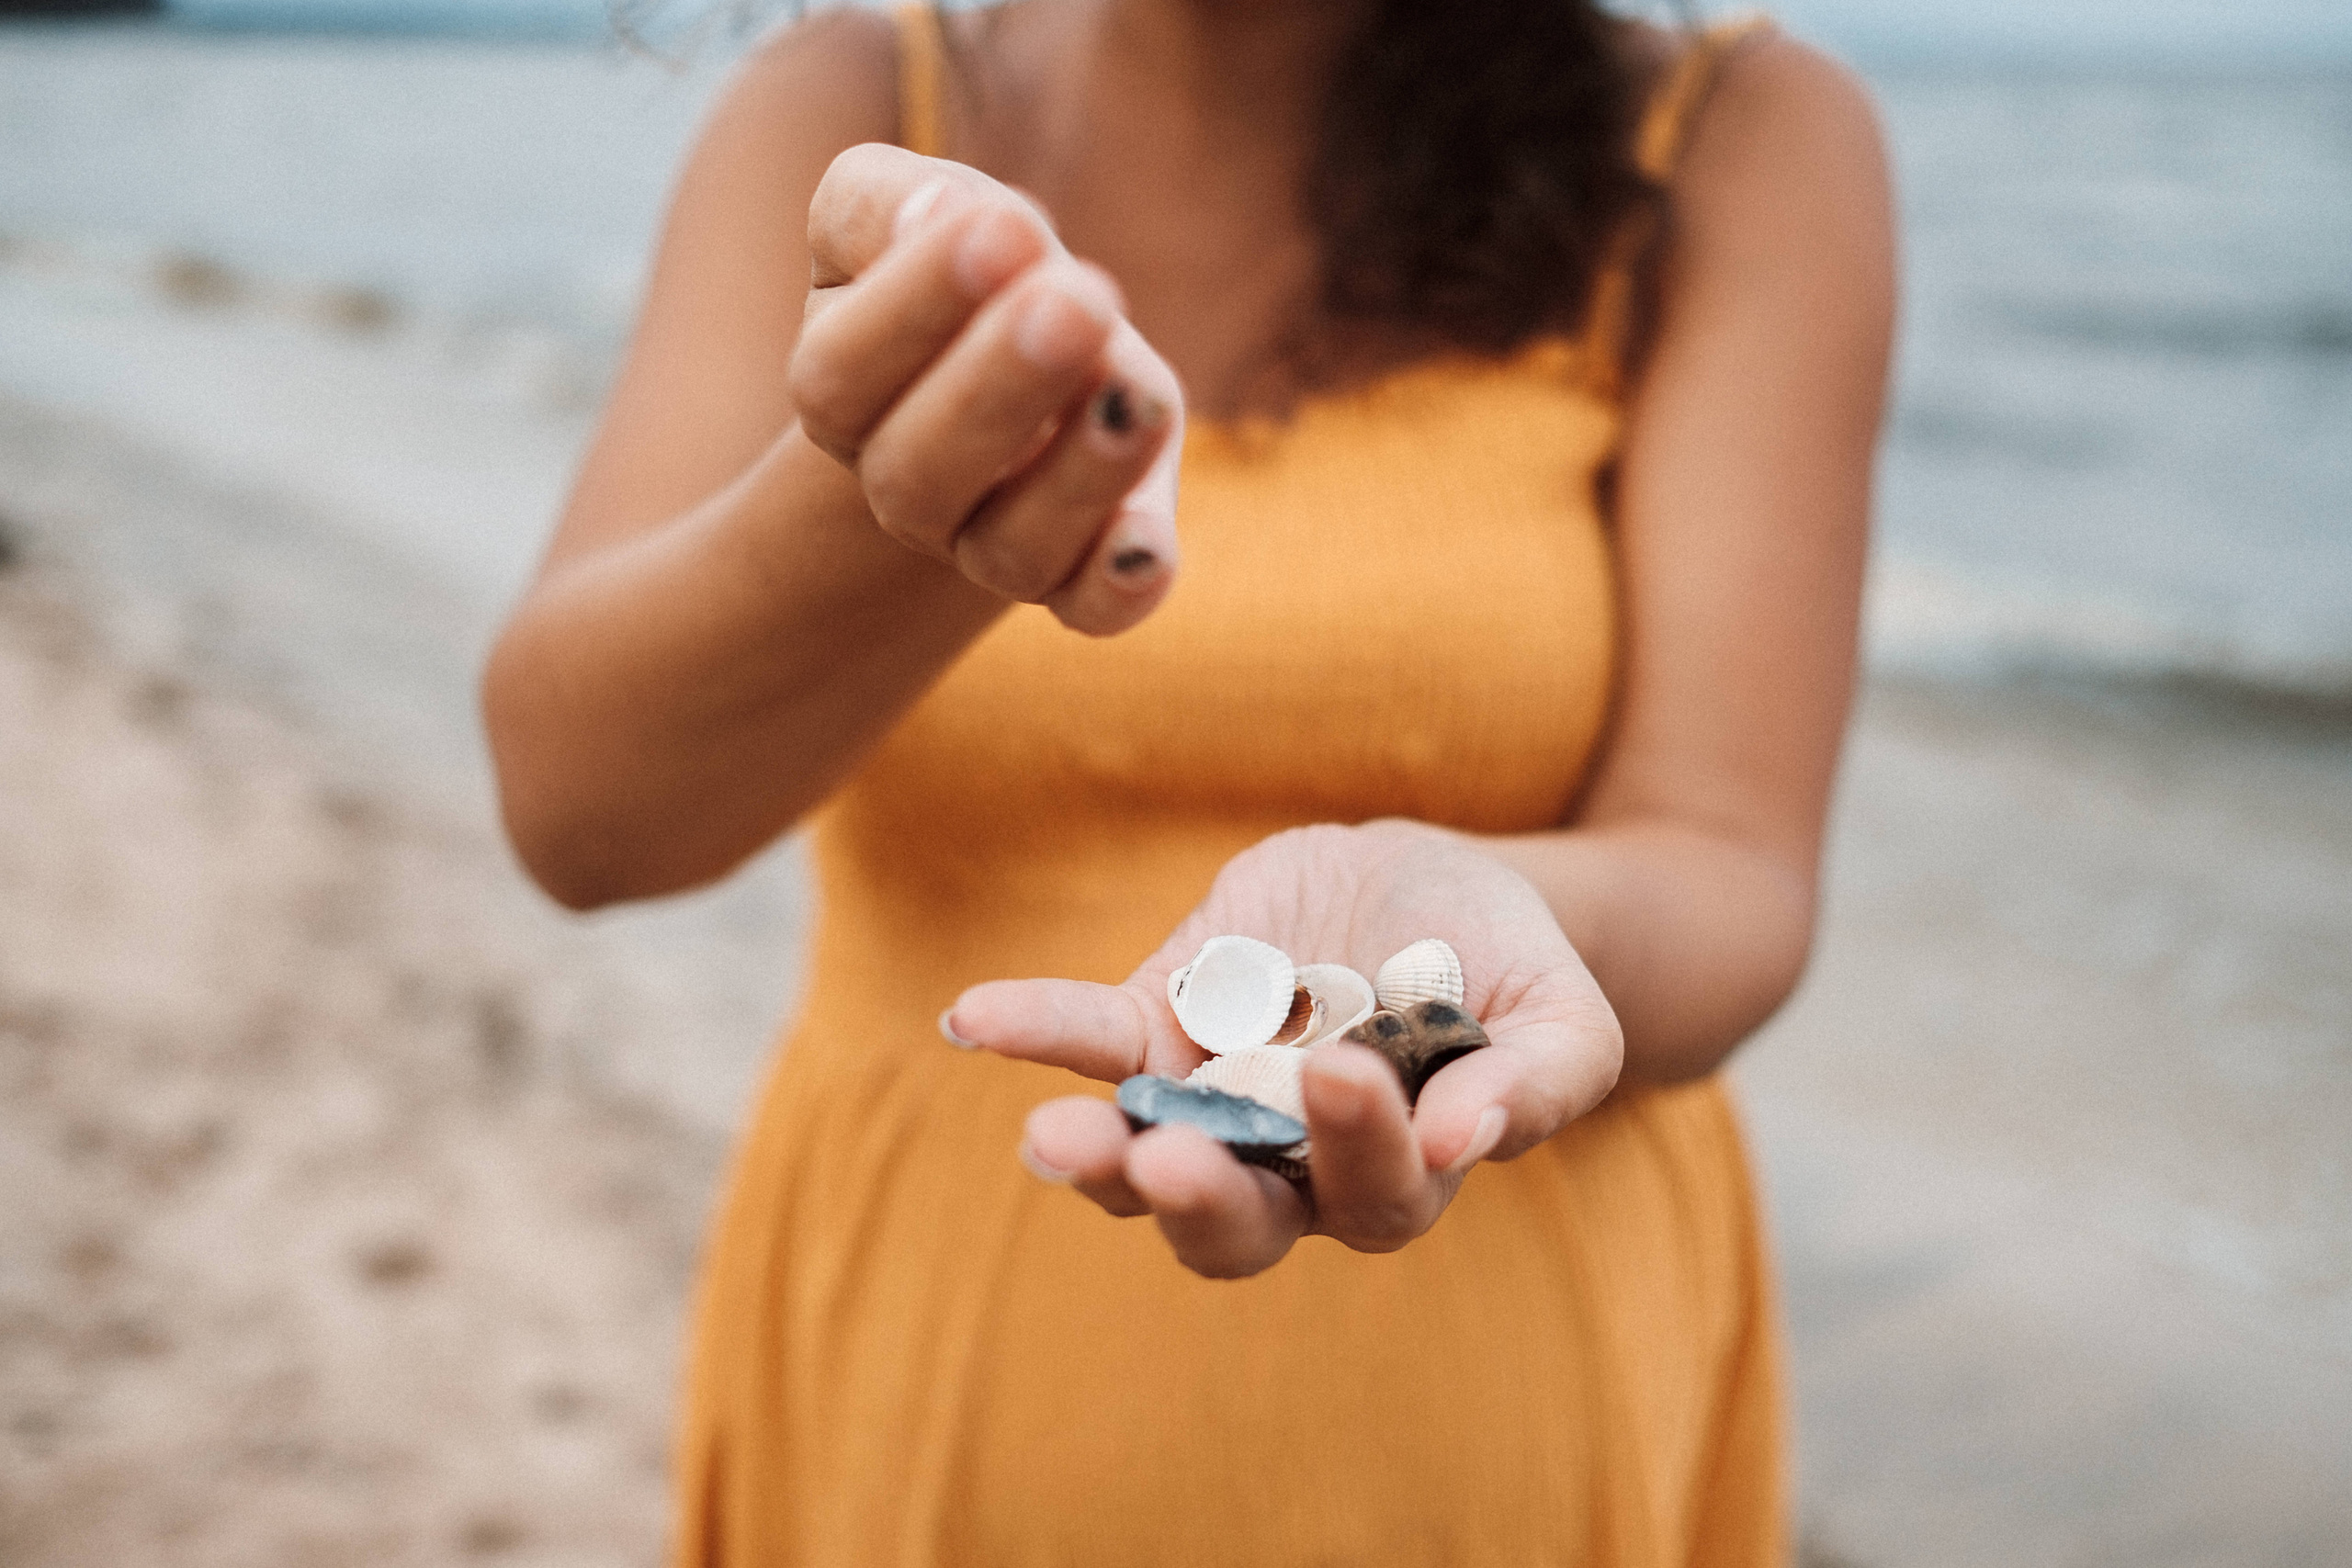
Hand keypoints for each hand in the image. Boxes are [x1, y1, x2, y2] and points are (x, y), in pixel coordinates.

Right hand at [793, 143, 1185, 636]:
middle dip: (1000, 385)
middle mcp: (905, 489)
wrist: (1036, 348)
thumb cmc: (967, 266)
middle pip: (920, 470)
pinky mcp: (1082, 578)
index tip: (1001, 226)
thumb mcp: (903, 206)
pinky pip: (1091, 609)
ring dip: (1078, 477)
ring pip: (1012, 548)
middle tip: (1077, 300)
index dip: (919, 304)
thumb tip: (939, 217)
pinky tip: (1149, 543)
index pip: (847, 370)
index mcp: (844, 396)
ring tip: (1137, 392)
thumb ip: (886, 202)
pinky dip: (1119, 586)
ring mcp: (990, 546)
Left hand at [944, 821, 1624, 1277]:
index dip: (1361, 1150)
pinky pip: (1089, 1041)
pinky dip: (1031, 1027)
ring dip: (1095, 1157)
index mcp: (1395, 1178)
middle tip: (1165, 1165)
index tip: (1348, 1076)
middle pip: (1237, 1226)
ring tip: (1049, 1138)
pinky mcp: (1157, 1028)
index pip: (1375, 1197)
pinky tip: (971, 1016)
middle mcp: (1288, 1169)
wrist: (1424, 884)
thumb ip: (1541, 1080)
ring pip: (1143, 1163)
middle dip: (1199, 1203)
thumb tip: (1466, 1142)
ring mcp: (1211, 1104)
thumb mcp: (1560, 1009)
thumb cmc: (1502, 960)